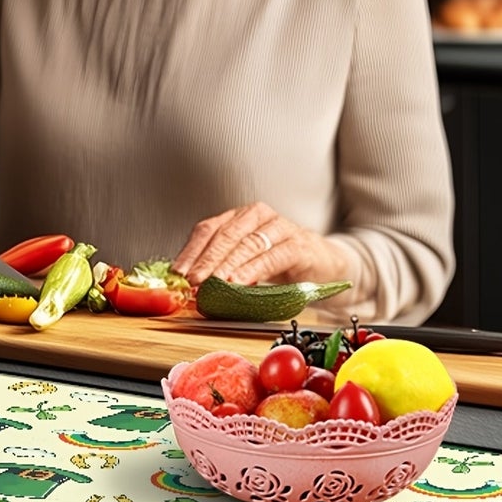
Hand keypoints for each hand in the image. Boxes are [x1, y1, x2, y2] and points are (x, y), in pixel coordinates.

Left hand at [174, 201, 348, 286]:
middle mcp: (257, 216)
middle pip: (225, 235)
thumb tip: (189, 285)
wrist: (323, 265)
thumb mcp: (245, 262)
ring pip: (247, 244)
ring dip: (226, 266)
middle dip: (206, 260)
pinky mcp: (299, 245)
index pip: (208, 229)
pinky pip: (272, 256)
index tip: (178, 273)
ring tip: (213, 283)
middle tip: (193, 280)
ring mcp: (279, 228)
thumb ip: (221, 268)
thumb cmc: (280, 263)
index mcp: (239, 217)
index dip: (191, 251)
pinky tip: (239, 282)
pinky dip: (253, 270)